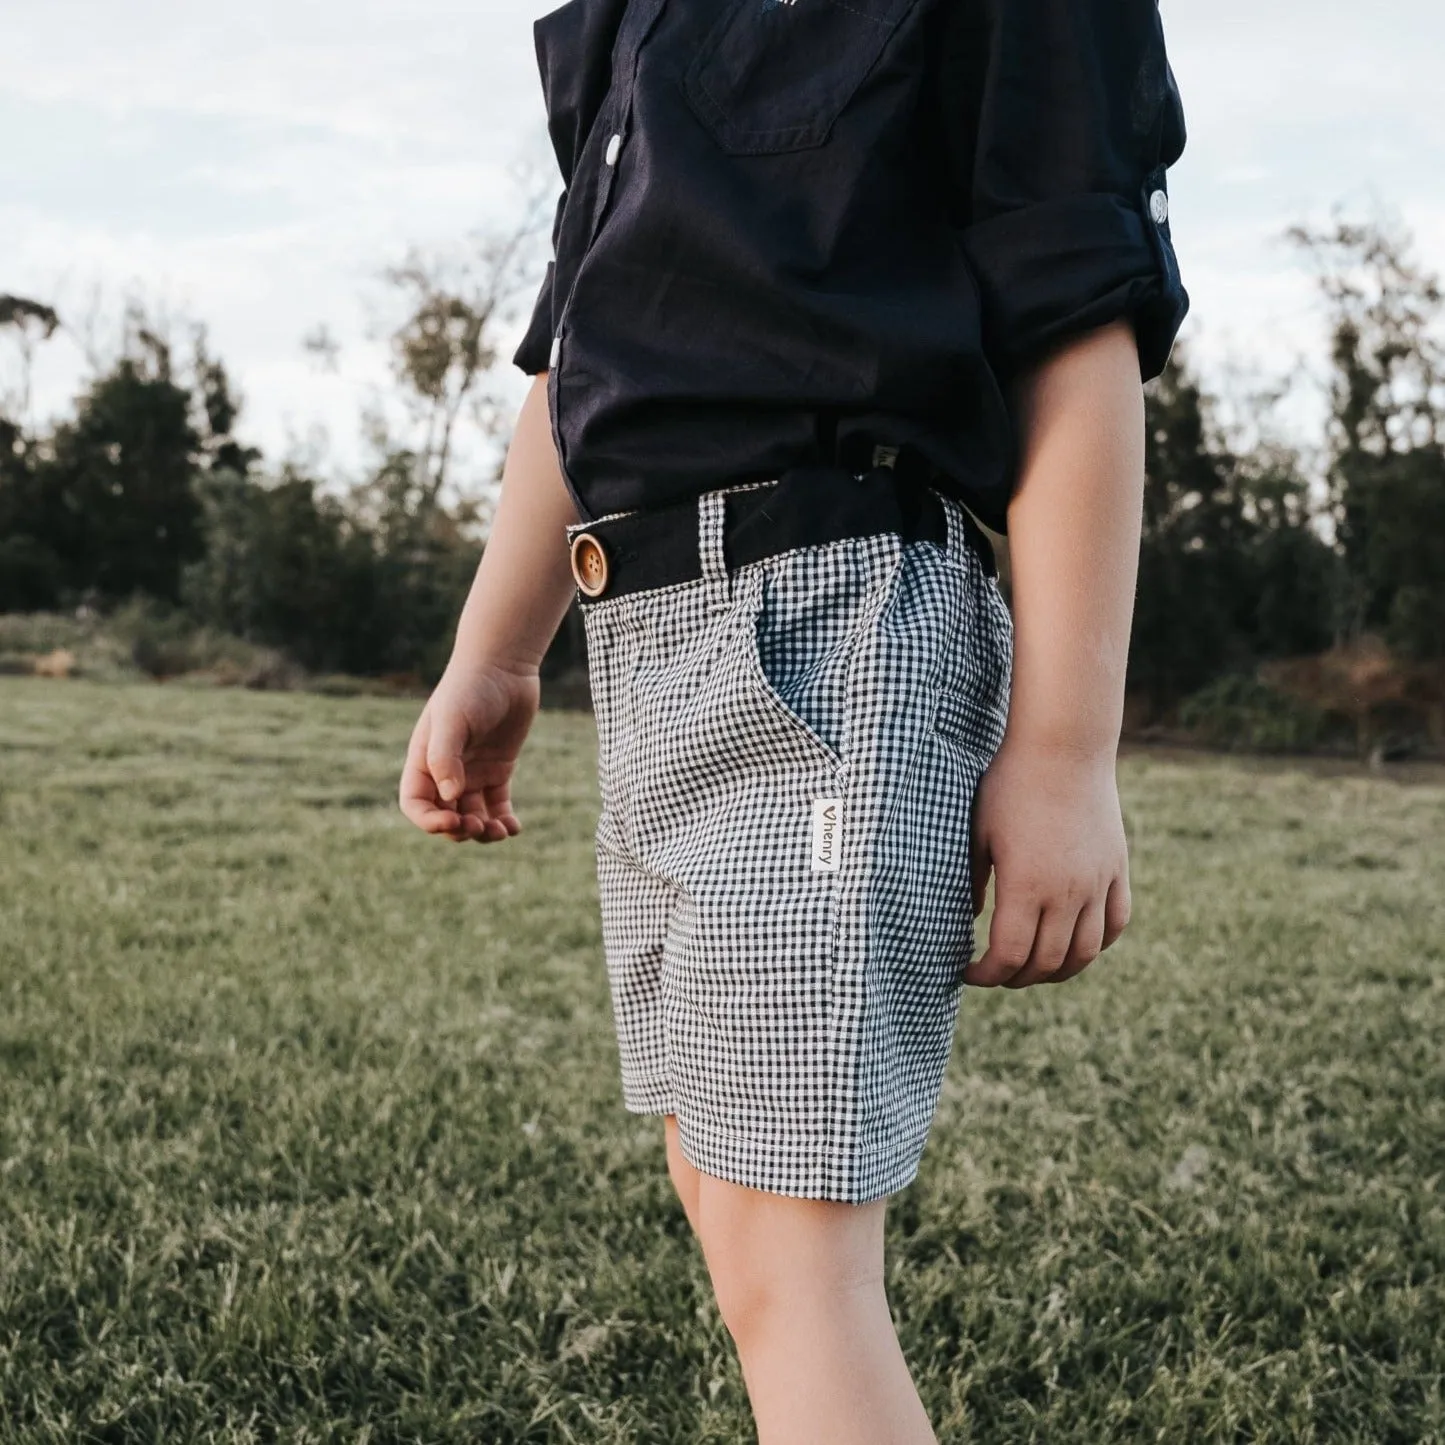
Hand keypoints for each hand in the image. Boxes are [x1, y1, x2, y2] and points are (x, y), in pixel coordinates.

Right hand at [398, 661, 540, 843]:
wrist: (503, 666)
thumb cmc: (470, 688)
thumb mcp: (453, 720)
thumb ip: (445, 758)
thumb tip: (450, 797)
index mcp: (424, 760)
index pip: (416, 804)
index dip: (429, 821)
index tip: (452, 822)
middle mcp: (445, 771)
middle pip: (445, 815)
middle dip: (460, 829)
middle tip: (479, 826)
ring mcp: (473, 772)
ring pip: (473, 815)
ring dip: (484, 830)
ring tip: (501, 831)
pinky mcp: (499, 769)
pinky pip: (497, 804)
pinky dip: (504, 819)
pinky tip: (515, 827)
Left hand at [966, 740, 1131, 987]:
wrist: (1063, 748)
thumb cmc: (1010, 786)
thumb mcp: (978, 833)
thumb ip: (973, 881)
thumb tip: (973, 917)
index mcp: (1025, 887)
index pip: (1008, 956)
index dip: (986, 975)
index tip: (969, 971)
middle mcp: (1067, 893)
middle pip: (1046, 963)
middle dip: (1016, 977)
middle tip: (997, 972)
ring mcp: (1097, 883)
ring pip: (1084, 953)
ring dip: (1057, 971)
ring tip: (1034, 968)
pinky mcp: (1117, 870)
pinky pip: (1116, 923)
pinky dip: (1096, 944)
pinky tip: (1075, 944)